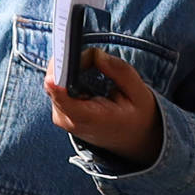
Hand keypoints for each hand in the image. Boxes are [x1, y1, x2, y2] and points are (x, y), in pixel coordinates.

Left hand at [49, 48, 163, 166]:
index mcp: (90, 118)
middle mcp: (69, 119)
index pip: (63, 98)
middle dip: (71, 62)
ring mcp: (61, 115)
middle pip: (56, 82)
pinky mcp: (59, 109)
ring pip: (54, 80)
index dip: (57, 77)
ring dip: (70, 67)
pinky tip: (83, 70)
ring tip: (91, 63)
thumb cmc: (136, 117)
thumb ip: (119, 71)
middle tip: (92, 55)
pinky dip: (69, 73)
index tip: (60, 59)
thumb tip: (94, 53)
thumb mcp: (139, 94)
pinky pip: (56, 84)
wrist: (131, 141)